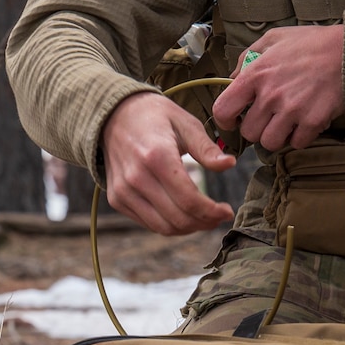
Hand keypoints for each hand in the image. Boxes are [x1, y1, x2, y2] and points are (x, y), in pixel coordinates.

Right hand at [101, 91, 236, 234]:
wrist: (114, 116)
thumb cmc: (156, 118)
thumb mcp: (186, 124)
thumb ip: (207, 148)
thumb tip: (230, 164)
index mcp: (157, 156)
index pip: (188, 199)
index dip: (212, 211)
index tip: (227, 211)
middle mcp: (136, 177)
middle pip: (177, 218)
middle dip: (204, 222)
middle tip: (219, 216)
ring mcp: (123, 191)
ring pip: (162, 227)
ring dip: (188, 228)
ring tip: (205, 219)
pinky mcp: (116, 199)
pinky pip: (148, 223)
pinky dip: (169, 225)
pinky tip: (184, 214)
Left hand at [211, 25, 344, 150]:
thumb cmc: (312, 43)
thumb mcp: (274, 38)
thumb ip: (248, 57)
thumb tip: (233, 78)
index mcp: (256, 74)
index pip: (223, 110)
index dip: (225, 120)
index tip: (233, 120)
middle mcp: (271, 94)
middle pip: (249, 132)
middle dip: (258, 127)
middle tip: (270, 116)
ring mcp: (292, 110)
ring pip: (270, 143)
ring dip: (278, 135)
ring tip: (288, 120)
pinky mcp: (313, 121)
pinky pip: (297, 143)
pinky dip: (301, 136)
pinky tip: (306, 120)